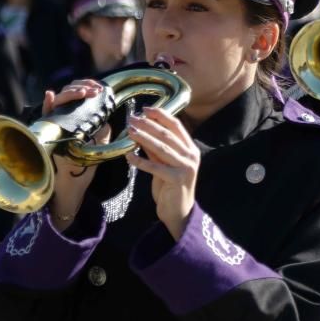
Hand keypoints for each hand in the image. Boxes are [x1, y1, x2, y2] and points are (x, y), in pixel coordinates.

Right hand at [43, 80, 110, 229]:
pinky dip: (48, 104)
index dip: (87, 86)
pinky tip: (50, 95)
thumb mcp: (100, 143)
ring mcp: (54, 123)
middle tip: (95, 90)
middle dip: (82, 87)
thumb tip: (106, 117)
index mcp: (76, 117)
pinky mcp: (47, 132)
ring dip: (72, 92)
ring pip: (59, 99)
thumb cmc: (85, 162)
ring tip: (85, 92)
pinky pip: (44, 115)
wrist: (73, 180)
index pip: (78, 93)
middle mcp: (63, 117)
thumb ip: (102, 128)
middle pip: (68, 93)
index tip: (99, 88)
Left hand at [125, 107, 199, 240]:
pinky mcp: (176, 179)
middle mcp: (191, 156)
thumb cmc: (170, 186)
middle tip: (132, 119)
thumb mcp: (164, 164)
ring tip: (129, 131)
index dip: (161, 115)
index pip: (176, 126)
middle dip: (148, 125)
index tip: (145, 109)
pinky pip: (155, 167)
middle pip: (167, 135)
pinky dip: (140, 161)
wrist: (179, 211)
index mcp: (190, 149)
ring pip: (161, 148)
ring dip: (143, 138)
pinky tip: (128, 156)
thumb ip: (156, 150)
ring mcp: (185, 167)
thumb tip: (141, 132)